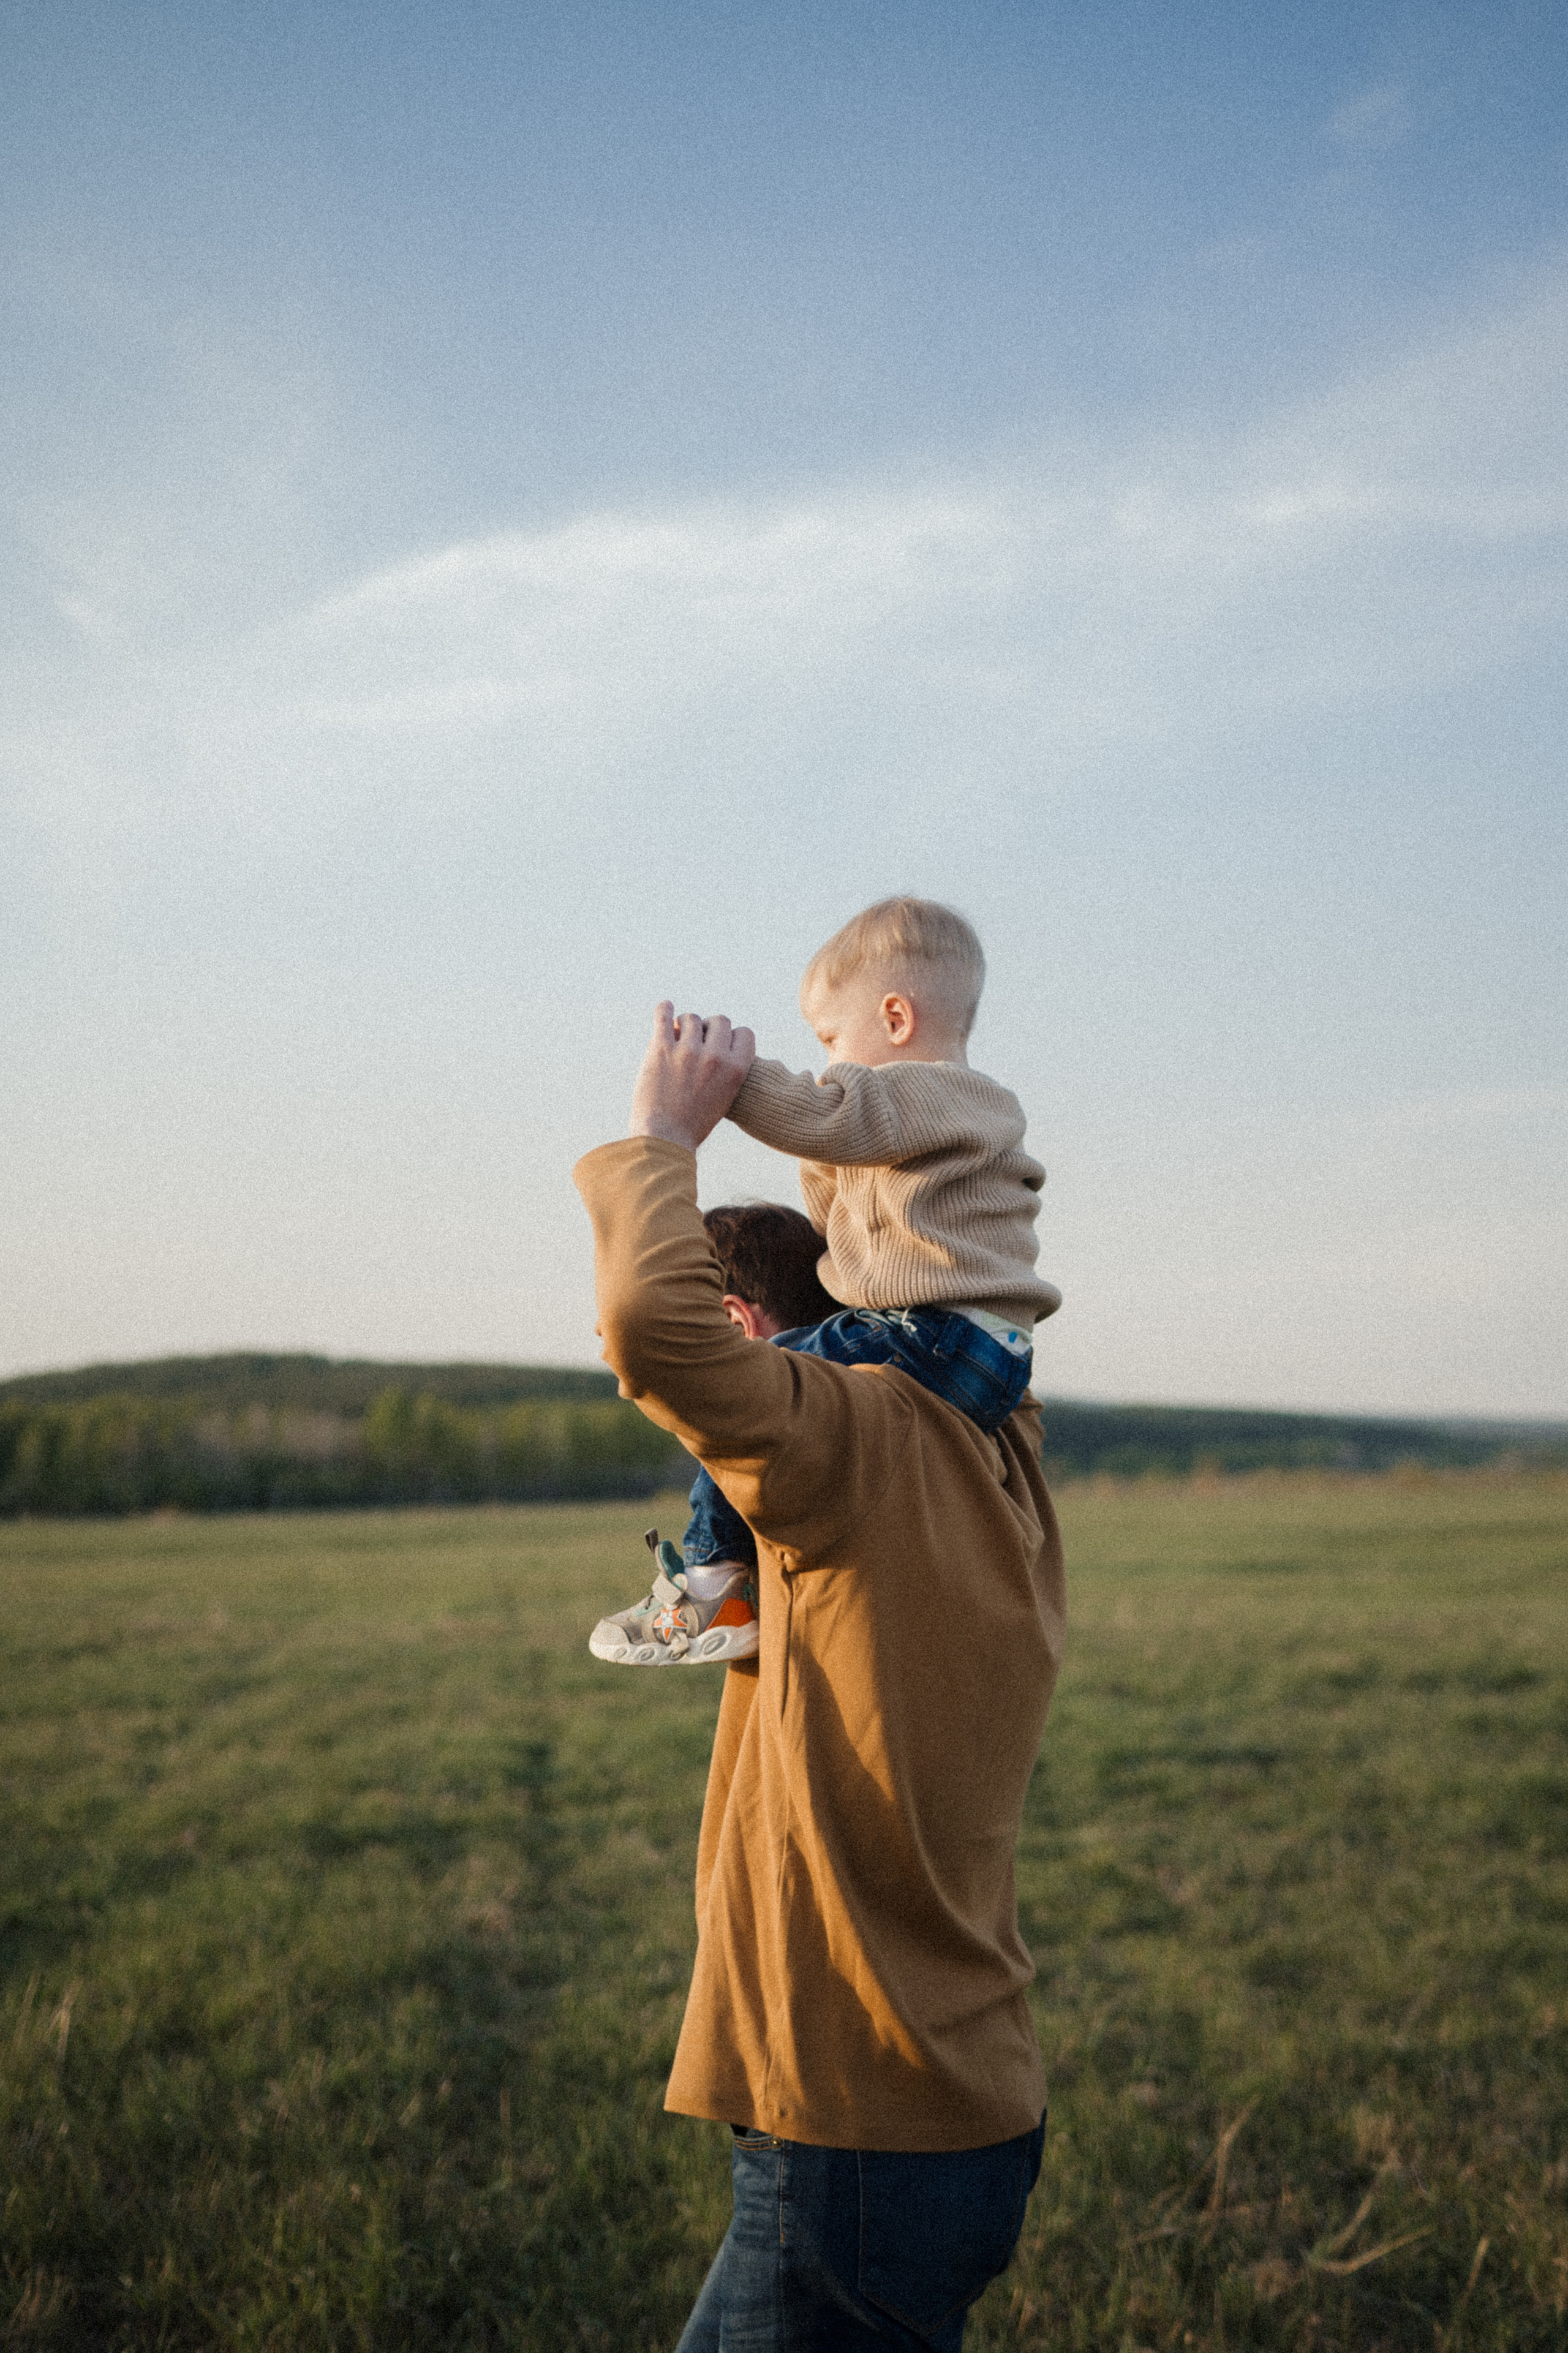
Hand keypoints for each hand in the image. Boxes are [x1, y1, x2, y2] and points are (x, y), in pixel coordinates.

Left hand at [629, 1004, 755, 1151]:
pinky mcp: (661, 1050)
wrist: (665, 1139)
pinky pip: (664, 1017)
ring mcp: (688, 1051)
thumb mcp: (724, 1097)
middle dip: (709, 1028)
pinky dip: (665, 1009)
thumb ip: (727, 1070)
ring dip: (685, 1025)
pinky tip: (665, 1007)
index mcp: (736, 1070)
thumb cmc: (693, 1123)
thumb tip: (717, 1042)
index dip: (732, 1036)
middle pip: (719, 1021)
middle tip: (697, 1041)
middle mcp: (715, 1057)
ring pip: (691, 1018)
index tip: (720, 1044)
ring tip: (677, 1037)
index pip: (744, 1033)